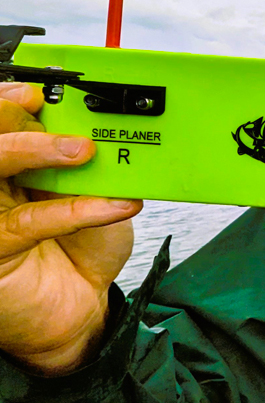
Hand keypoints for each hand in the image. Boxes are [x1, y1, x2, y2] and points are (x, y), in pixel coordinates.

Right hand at [0, 83, 140, 374]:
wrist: (81, 314)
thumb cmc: (82, 252)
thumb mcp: (93, 195)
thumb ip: (87, 165)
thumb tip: (95, 129)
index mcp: (13, 167)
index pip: (0, 123)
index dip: (8, 100)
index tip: (38, 88)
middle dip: (9, 115)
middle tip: (45, 107)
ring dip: (33, 151)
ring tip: (81, 151)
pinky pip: (26, 222)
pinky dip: (75, 209)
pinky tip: (114, 204)